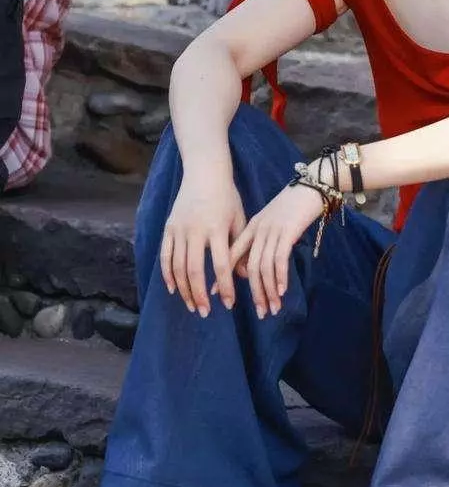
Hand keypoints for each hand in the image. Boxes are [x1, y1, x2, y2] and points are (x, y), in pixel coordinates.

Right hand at [161, 174, 246, 315]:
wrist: (204, 173)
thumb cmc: (227, 198)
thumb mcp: (239, 220)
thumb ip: (240, 249)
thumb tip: (244, 277)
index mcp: (216, 229)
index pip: (221, 265)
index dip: (225, 287)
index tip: (229, 305)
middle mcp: (195, 230)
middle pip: (195, 270)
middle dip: (199, 295)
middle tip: (205, 313)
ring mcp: (179, 229)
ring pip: (177, 267)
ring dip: (184, 290)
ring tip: (191, 306)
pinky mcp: (168, 228)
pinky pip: (165, 256)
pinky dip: (167, 275)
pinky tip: (173, 289)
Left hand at [227, 183, 324, 318]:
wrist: (311, 186)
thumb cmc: (294, 205)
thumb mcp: (272, 222)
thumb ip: (262, 240)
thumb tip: (256, 264)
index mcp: (251, 228)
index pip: (232, 255)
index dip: (223, 276)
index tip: (217, 296)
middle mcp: (258, 230)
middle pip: (249, 267)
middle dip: (254, 293)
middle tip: (260, 313)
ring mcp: (271, 230)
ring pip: (263, 266)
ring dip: (268, 291)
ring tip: (273, 308)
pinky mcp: (287, 231)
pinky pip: (279, 258)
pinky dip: (280, 277)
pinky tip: (282, 291)